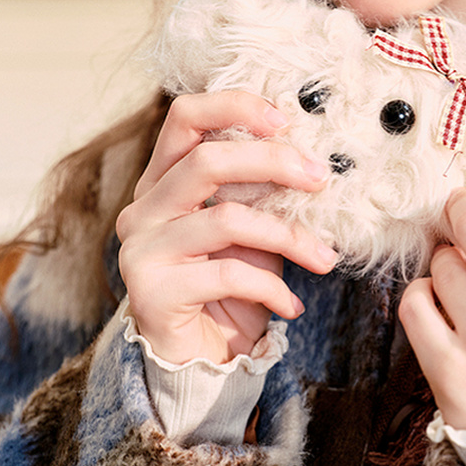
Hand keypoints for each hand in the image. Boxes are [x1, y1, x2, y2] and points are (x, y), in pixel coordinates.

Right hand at [117, 90, 336, 365]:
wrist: (201, 359)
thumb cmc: (230, 285)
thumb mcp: (251, 228)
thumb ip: (263, 190)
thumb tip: (315, 159)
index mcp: (163, 179)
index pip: (185, 117)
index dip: (233, 106)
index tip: (285, 118)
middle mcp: (143, 208)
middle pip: (206, 161)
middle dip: (273, 163)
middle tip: (321, 180)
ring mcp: (141, 250)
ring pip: (225, 219)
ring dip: (288, 236)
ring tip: (324, 258)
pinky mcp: (150, 293)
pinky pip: (227, 275)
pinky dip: (271, 287)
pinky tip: (291, 305)